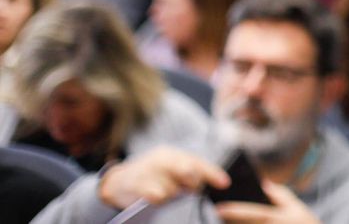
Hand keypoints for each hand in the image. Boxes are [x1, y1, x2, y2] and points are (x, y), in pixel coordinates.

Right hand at [97, 147, 227, 209]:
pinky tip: (157, 200)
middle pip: (188, 171)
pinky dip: (160, 198)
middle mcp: (162, 159)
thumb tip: (216, 183)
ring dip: (173, 195)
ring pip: (173, 188)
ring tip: (166, 195)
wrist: (118, 181)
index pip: (197, 163)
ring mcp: (149, 170)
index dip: (212, 173)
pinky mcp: (136, 184)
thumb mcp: (169, 169)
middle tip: (187, 191)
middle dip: (192, 184)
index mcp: (173, 154)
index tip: (225, 184)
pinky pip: (156, 194)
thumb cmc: (151, 176)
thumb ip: (189, 174)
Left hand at [216, 181, 320, 222]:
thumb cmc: (304, 222)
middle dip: (229, 220)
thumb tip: (264, 184)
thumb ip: (280, 194)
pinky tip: (237, 223)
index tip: (219, 207)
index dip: (234, 210)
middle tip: (219, 213)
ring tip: (228, 219)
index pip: (251, 212)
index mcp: (275, 217)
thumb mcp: (296, 206)